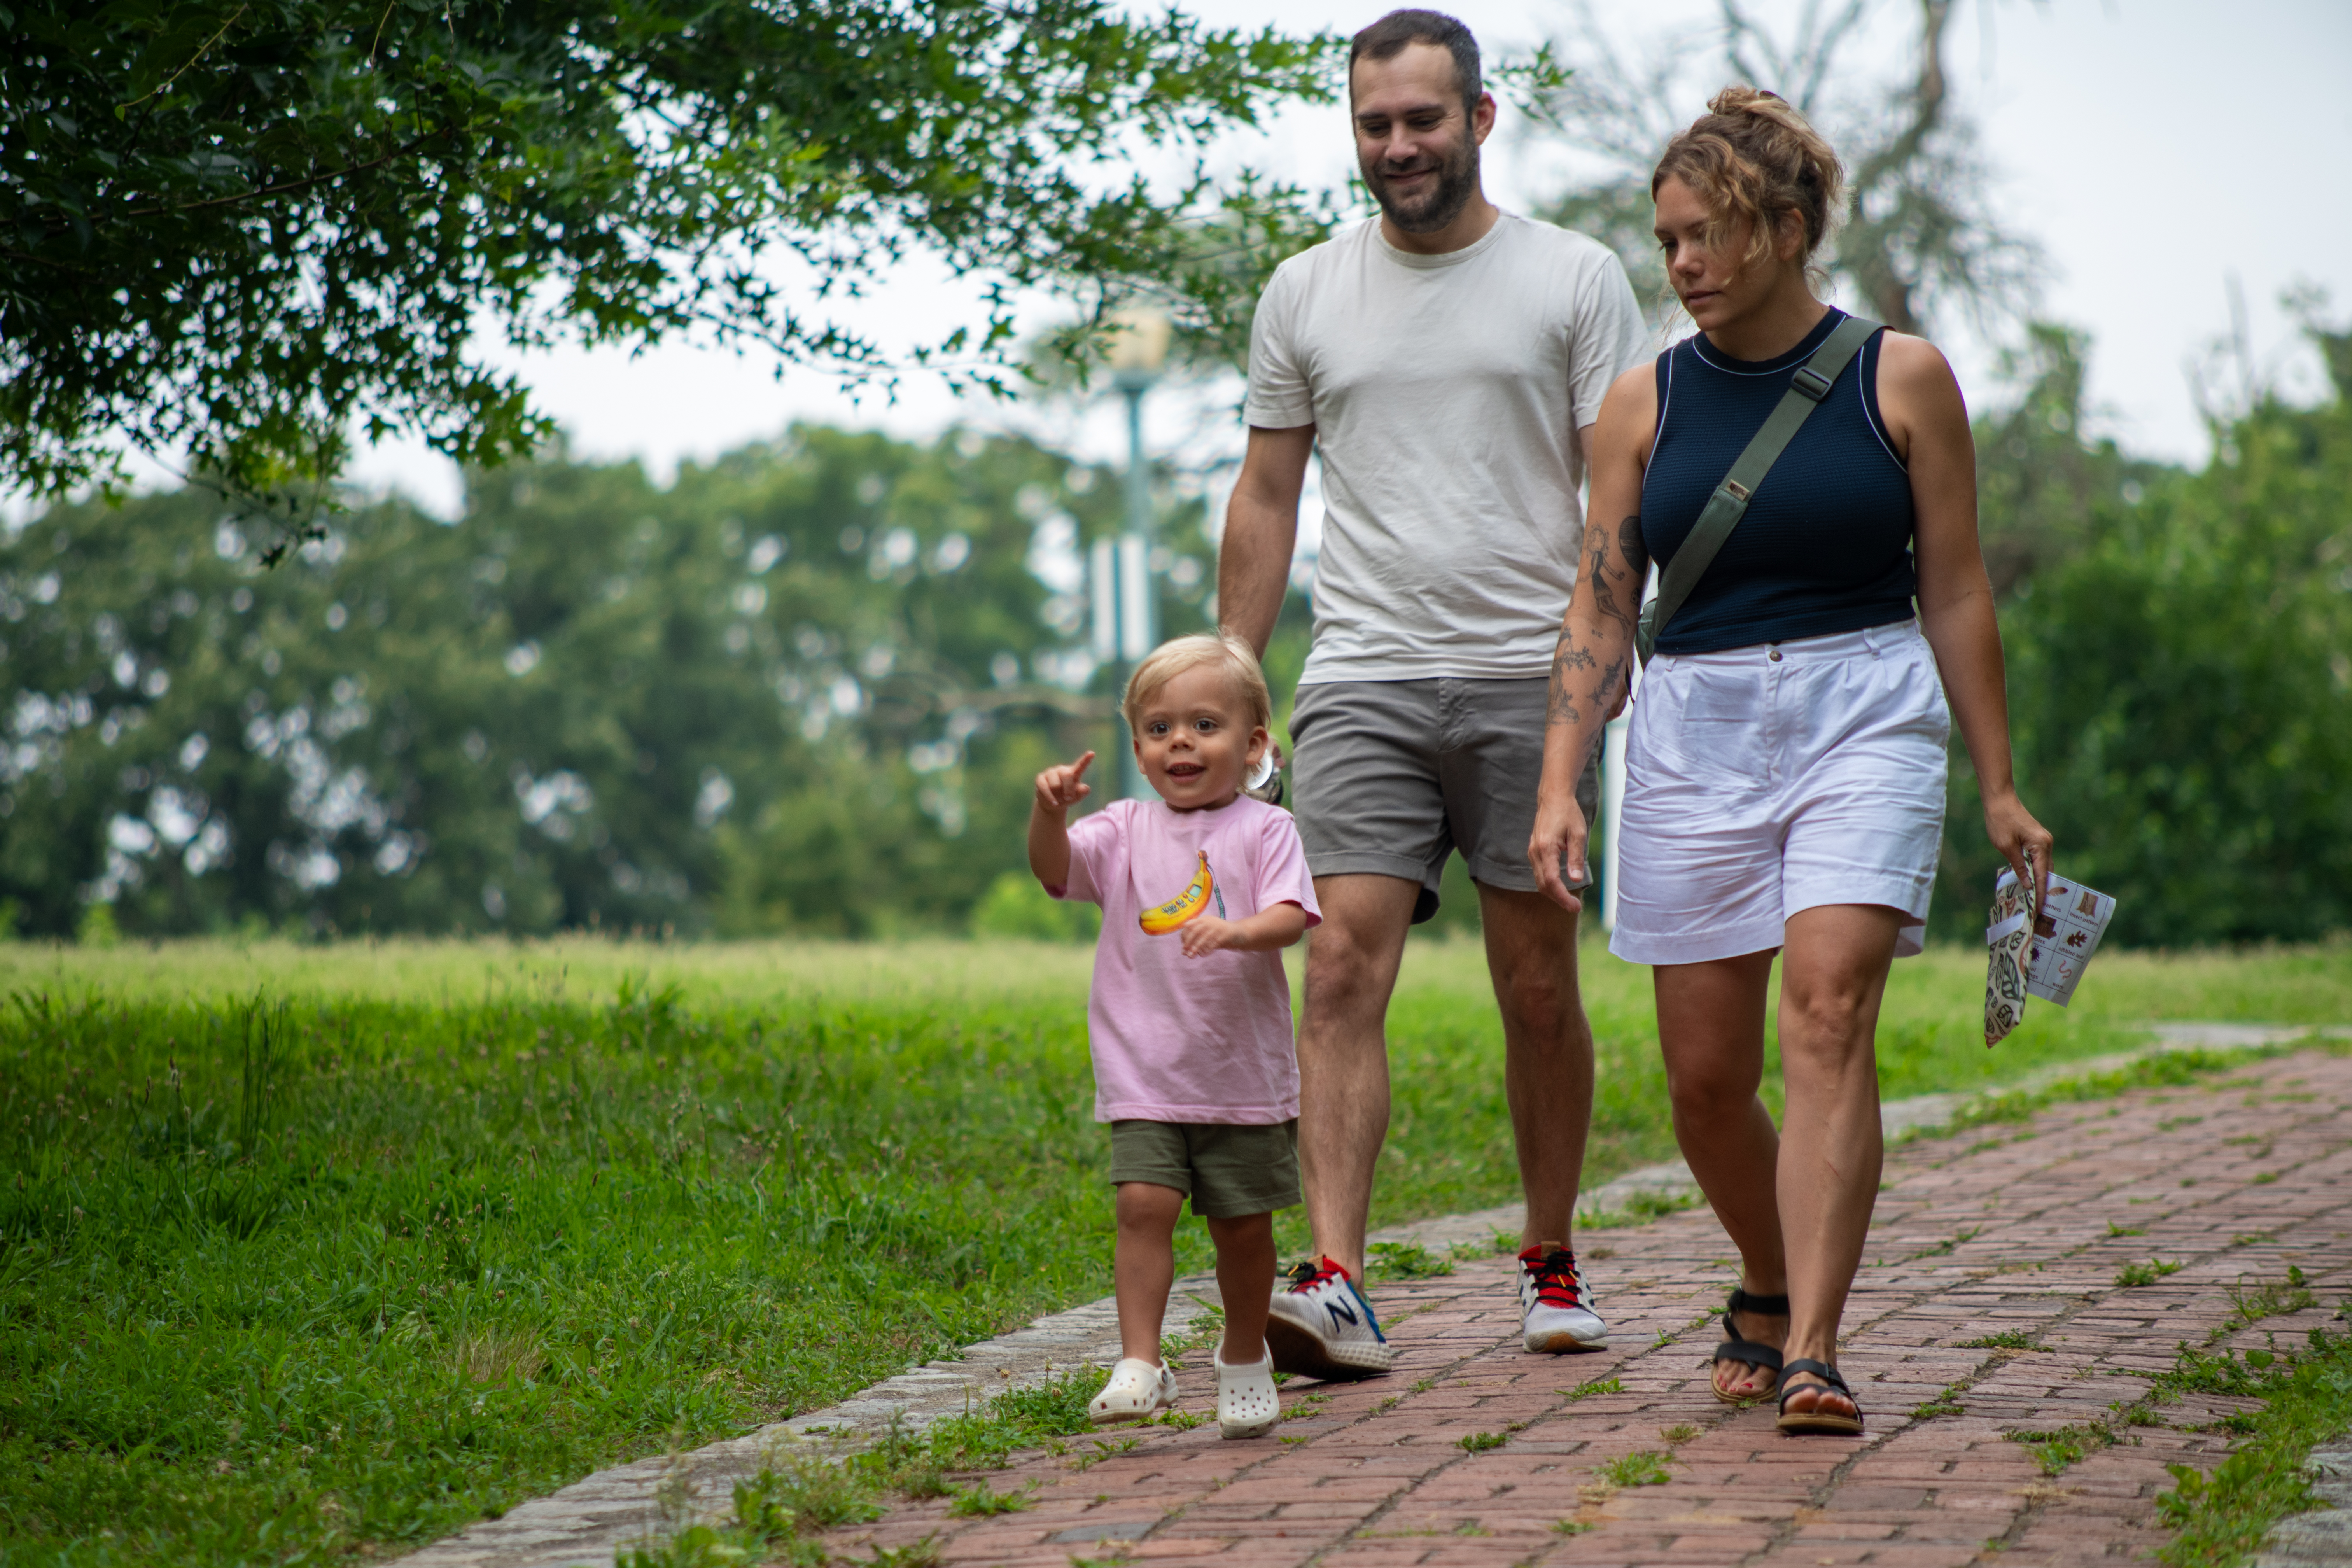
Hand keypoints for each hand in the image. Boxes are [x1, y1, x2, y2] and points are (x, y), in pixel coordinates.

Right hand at [1034, 750, 1095, 815]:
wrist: (1053, 804)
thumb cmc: (1067, 798)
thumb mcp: (1077, 797)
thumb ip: (1082, 792)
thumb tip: (1084, 788)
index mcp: (1074, 772)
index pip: (1081, 765)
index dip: (1086, 760)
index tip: (1092, 754)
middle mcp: (1062, 770)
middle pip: (1067, 775)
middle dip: (1069, 789)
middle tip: (1069, 798)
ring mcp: (1050, 773)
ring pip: (1055, 784)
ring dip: (1058, 795)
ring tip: (1059, 800)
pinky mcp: (1040, 778)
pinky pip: (1045, 788)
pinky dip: (1050, 798)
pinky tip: (1054, 803)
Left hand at [1179, 915, 1242, 957]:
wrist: (1238, 932)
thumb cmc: (1219, 933)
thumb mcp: (1207, 931)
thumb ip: (1197, 937)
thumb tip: (1184, 948)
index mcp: (1204, 919)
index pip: (1190, 925)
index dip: (1184, 936)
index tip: (1182, 946)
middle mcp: (1210, 921)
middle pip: (1195, 930)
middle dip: (1188, 942)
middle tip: (1184, 952)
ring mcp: (1218, 927)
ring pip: (1204, 937)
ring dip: (1196, 947)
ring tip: (1191, 956)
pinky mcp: (1225, 933)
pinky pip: (1214, 942)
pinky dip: (1207, 949)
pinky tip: (1203, 955)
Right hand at [1527, 786, 1589, 911]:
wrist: (1553, 798)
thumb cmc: (1568, 813)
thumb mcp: (1578, 834)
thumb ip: (1576, 857)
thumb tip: (1576, 880)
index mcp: (1546, 848)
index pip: (1552, 881)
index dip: (1563, 897)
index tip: (1575, 906)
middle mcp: (1535, 852)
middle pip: (1543, 885)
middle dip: (1558, 899)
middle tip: (1575, 907)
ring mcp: (1532, 852)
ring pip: (1539, 881)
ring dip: (1553, 893)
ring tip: (1569, 900)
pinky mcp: (1533, 851)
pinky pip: (1539, 873)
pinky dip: (1548, 884)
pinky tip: (1561, 887)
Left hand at [1982, 790, 2053, 912]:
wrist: (2000, 800)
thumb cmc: (2000, 822)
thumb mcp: (2006, 847)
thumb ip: (2019, 867)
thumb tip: (2028, 885)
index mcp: (2041, 846)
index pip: (2042, 876)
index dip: (2041, 893)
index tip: (2039, 909)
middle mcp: (2047, 844)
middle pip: (2047, 872)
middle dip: (2043, 891)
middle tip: (2038, 910)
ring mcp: (2043, 841)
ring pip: (2044, 866)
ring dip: (2040, 881)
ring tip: (2036, 900)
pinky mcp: (2038, 839)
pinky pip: (2039, 859)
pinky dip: (2036, 871)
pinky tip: (2031, 881)